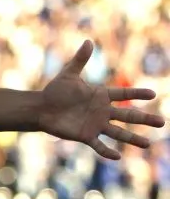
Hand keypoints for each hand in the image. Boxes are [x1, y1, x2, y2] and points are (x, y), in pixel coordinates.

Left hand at [39, 40, 164, 159]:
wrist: (41, 108)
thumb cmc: (55, 91)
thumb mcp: (68, 75)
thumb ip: (80, 60)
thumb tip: (88, 41)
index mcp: (101, 96)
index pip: (123, 95)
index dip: (137, 94)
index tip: (153, 94)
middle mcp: (102, 111)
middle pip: (128, 116)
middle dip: (145, 119)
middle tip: (162, 123)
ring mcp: (95, 125)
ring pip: (118, 133)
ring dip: (133, 139)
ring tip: (148, 144)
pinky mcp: (85, 136)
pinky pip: (98, 145)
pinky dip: (107, 151)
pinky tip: (118, 156)